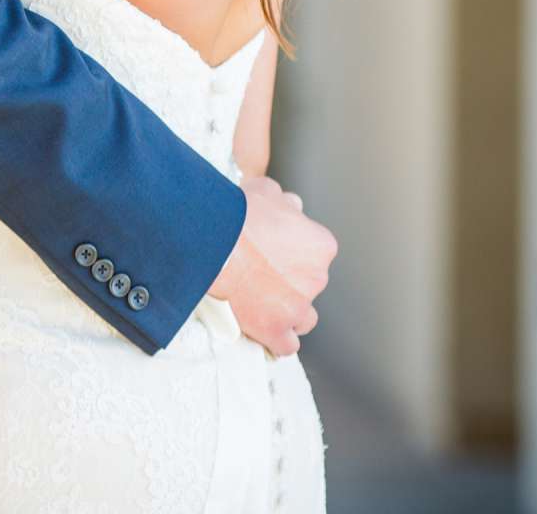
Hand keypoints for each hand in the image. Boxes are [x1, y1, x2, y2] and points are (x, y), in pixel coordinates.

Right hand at [210, 176, 335, 356]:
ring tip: (264, 304)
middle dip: (290, 281)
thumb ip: (285, 201)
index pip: (317, 253)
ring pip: (304, 318)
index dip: (295, 251)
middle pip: (309, 284)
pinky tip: (264, 330)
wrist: (214, 242)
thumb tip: (292, 206)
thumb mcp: (266, 192)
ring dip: (289, 312)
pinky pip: (286, 344)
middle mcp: (317, 277)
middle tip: (261, 272)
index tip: (275, 250)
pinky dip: (276, 339)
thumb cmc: (239, 214)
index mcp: (321, 245)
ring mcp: (299, 307)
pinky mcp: (278, 330)